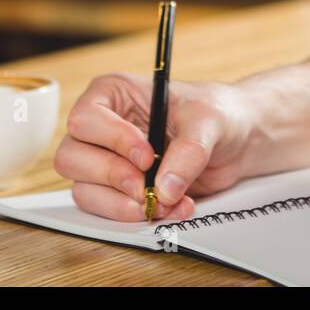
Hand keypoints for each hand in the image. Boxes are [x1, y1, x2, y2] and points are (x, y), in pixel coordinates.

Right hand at [54, 72, 257, 221]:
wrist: (237, 139)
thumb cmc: (217, 112)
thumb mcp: (208, 121)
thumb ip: (189, 151)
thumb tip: (164, 187)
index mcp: (113, 94)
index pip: (85, 120)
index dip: (112, 141)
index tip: (146, 156)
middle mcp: (102, 128)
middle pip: (72, 158)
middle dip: (112, 178)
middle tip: (146, 187)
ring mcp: (107, 161)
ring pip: (84, 191)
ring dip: (123, 204)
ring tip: (165, 202)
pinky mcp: (119, 190)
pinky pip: (108, 210)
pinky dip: (136, 216)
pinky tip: (171, 208)